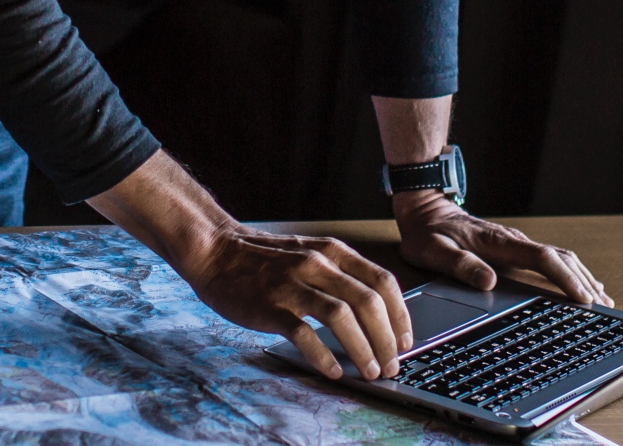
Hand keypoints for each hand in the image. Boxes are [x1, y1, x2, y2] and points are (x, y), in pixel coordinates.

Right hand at [179, 226, 413, 381]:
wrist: (216, 250)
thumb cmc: (264, 258)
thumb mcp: (310, 253)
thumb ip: (339, 275)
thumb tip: (374, 313)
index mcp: (332, 252)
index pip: (382, 281)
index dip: (400, 314)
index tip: (405, 340)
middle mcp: (317, 264)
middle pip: (368, 302)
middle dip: (387, 339)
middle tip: (392, 365)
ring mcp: (293, 284)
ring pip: (342, 317)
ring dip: (363, 349)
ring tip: (370, 372)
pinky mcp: (271, 306)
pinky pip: (304, 335)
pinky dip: (323, 357)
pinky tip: (333, 372)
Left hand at [393, 191, 613, 307]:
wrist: (425, 208)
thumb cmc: (427, 234)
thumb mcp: (434, 251)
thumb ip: (460, 265)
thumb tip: (489, 280)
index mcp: (498, 242)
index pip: (542, 258)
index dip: (565, 278)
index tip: (584, 299)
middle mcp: (513, 240)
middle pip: (559, 257)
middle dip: (583, 282)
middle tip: (603, 308)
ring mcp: (515, 242)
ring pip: (559, 256)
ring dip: (581, 276)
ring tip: (601, 300)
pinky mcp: (514, 246)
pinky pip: (550, 257)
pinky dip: (570, 271)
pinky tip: (579, 283)